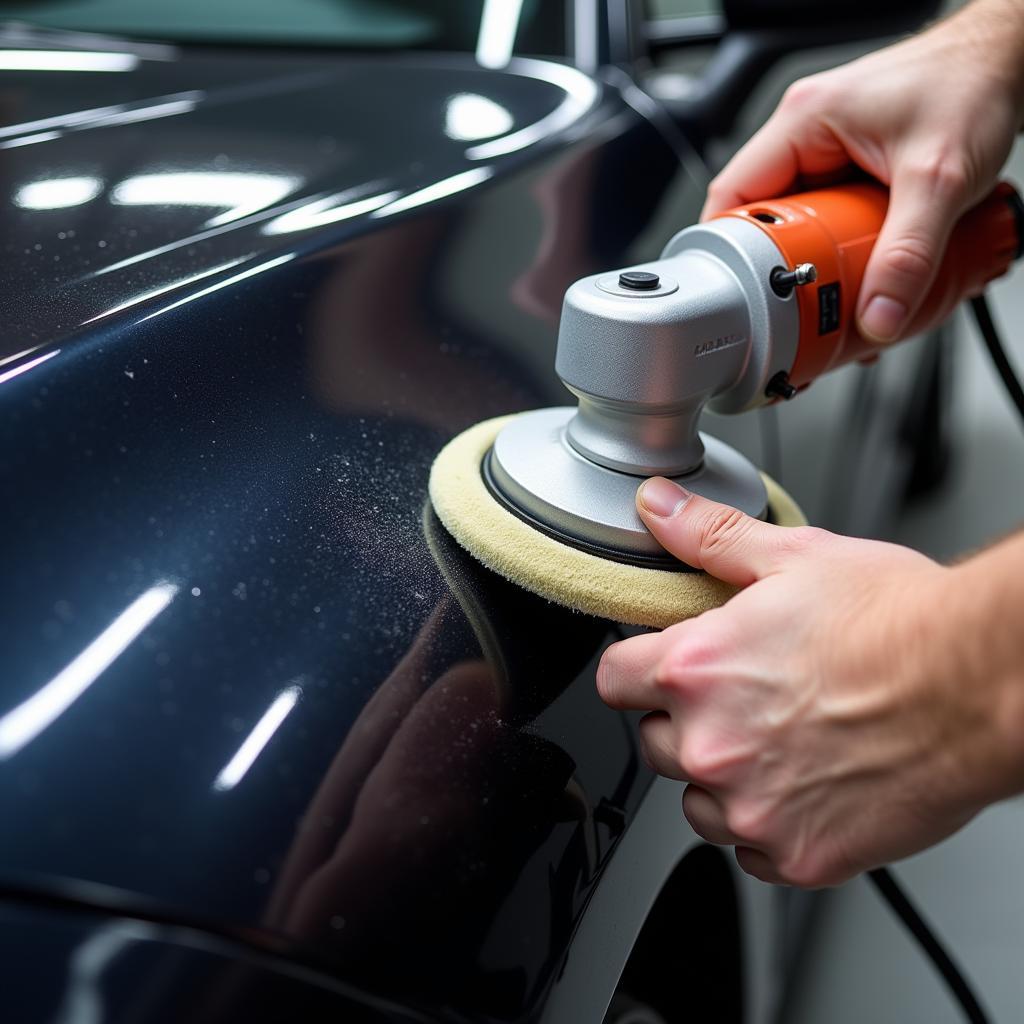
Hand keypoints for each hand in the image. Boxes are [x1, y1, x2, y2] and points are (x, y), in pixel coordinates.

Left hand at [597, 477, 1019, 886]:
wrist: (979, 684)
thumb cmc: (898, 622)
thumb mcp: (792, 557)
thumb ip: (708, 536)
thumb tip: (658, 506)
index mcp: (695, 669)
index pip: (613, 680)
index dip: (637, 669)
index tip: (659, 669)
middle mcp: (712, 744)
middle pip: (653, 742)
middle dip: (686, 720)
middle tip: (744, 698)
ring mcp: (752, 807)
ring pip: (696, 803)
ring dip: (723, 777)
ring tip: (780, 740)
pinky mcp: (797, 855)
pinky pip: (750, 851)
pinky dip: (769, 824)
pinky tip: (808, 784)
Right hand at [703, 0, 1023, 342]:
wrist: (1012, 60)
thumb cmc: (975, 82)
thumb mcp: (941, 179)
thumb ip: (909, 256)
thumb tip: (878, 317)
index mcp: (803, 120)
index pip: (732, 195)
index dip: (729, 252)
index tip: (745, 294)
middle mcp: (808, 132)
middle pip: (764, 218)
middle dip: (782, 265)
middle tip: (800, 300)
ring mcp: (828, 150)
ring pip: (799, 223)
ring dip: (817, 260)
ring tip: (837, 289)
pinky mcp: (851, 166)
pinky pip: (829, 219)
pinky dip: (843, 249)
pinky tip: (862, 269)